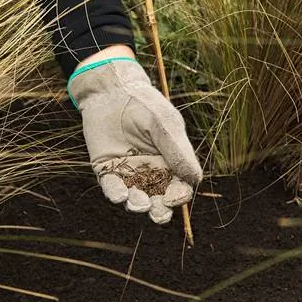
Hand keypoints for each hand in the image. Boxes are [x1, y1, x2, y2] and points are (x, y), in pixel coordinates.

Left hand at [68, 58, 202, 222]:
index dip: (179, 196)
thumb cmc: (144, 103)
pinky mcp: (106, 170)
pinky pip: (112, 188)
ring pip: (136, 197)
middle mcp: (151, 171)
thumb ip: (178, 151)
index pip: (179, 186)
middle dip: (160, 211)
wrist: (111, 90)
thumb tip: (195, 180)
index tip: (174, 197)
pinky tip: (121, 195)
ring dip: (139, 205)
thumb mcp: (164, 124)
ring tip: (139, 202)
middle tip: (158, 212)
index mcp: (170, 161)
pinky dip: (117, 195)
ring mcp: (128, 172)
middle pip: (159, 200)